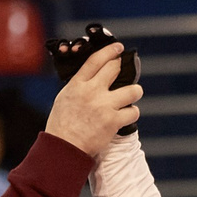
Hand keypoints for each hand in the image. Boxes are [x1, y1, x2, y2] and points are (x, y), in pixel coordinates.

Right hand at [45, 43, 141, 157]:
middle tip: (125, 70)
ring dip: (134, 92)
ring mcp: (104, 106)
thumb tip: (93, 77)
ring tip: (130, 96)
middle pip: (115, 68)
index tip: (118, 48)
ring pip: (133, 90)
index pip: (96, 60)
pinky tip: (125, 116)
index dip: (110, 51)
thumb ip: (79, 85)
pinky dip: (131, 113)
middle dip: (122, 67)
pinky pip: (133, 111)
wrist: (64, 148)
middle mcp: (92, 92)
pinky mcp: (113, 121)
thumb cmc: (62, 125)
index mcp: (77, 84)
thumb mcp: (64, 98)